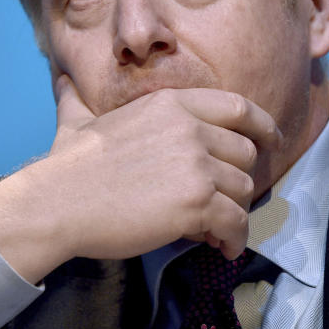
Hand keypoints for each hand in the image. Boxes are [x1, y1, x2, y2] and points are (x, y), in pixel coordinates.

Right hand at [0, 76, 280, 281]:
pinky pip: (236, 222)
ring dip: (234, 214)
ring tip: (216, 232)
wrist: (57, 202)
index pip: (237, 107)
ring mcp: (195, 164)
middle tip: (223, 203)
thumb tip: (62, 80)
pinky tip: (221, 248)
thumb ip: (80, 99)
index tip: (272, 140)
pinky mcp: (196, 202)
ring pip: (243, 189)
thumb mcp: (78, 120)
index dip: (262, 125)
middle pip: (245, 153)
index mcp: (171, 104)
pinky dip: (234, 239)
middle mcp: (190, 127)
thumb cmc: (66, 167)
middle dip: (239, 180)